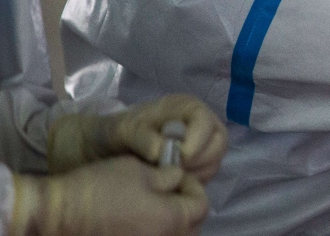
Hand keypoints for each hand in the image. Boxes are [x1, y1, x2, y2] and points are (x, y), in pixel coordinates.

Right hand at [11, 156, 207, 235]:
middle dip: (187, 208)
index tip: (177, 177)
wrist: (58, 212)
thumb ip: (169, 175)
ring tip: (156, 206)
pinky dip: (155, 231)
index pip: (201, 205)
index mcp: (172, 219)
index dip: (193, 187)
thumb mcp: (140, 170)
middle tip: (170, 192)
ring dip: (174, 223)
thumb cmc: (101, 186)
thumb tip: (178, 179)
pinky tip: (141, 219)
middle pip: (191, 227)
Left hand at [48, 94, 227, 182]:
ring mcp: (199, 144)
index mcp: (186, 107)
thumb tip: (162, 150)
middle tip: (175, 169)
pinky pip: (205, 174)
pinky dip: (192, 180)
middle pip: (218, 142)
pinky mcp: (196, 162)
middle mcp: (199, 124)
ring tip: (170, 175)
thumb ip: (142, 137)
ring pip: (214, 160)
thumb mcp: (124, 130)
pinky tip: (171, 180)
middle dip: (200, 159)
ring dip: (196, 172)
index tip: (178, 158)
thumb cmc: (117, 132)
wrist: (104, 147)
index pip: (207, 122)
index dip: (197, 141)